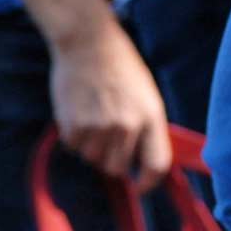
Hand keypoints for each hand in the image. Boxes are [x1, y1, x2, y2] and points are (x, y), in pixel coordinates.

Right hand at [49, 16, 172, 191]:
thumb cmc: (121, 68)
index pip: (157, 164)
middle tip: (108, 136)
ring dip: (92, 145)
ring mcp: (99, 128)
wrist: (89, 44)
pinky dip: (74, 135)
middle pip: (117, 168)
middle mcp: (127, 126)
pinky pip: (73, 146)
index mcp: (152, 117)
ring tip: (94, 115)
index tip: (141, 186)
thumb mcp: (146, 95)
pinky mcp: (73, 126)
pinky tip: (79, 110)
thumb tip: (144, 161)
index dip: (150, 183)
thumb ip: (146, 128)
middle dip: (113, 159)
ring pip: (92, 158)